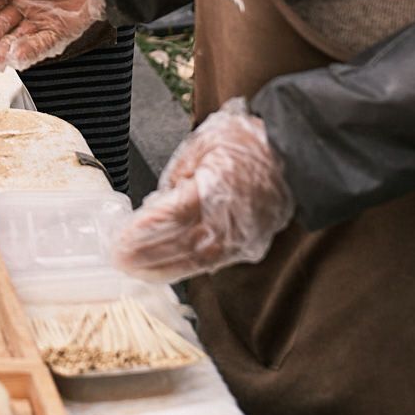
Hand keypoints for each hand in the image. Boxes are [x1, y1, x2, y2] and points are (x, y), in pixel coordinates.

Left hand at [112, 101, 292, 280]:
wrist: (295, 154)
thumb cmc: (250, 143)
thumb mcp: (204, 143)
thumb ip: (179, 174)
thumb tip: (161, 198)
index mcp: (217, 189)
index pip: (174, 215)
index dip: (146, 229)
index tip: (121, 237)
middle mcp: (230, 219)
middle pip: (182, 243)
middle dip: (147, 254)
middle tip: (119, 260)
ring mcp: (242, 236)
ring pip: (197, 260)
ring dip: (164, 268)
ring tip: (137, 271)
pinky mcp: (250, 245)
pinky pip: (213, 261)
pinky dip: (187, 267)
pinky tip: (167, 269)